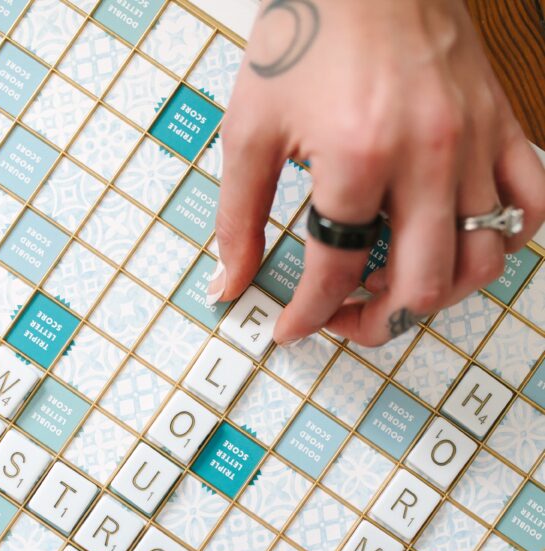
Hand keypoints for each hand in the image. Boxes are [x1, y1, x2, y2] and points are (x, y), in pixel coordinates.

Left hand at [211, 0, 544, 344]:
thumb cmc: (307, 32)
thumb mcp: (250, 128)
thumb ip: (237, 218)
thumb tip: (228, 285)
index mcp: (357, 157)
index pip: (337, 272)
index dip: (308, 315)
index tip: (291, 327)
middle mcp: (426, 156)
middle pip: (422, 285)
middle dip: (377, 322)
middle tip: (347, 317)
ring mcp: (473, 142)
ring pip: (482, 259)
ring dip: (437, 293)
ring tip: (397, 284)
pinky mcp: (501, 126)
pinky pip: (531, 206)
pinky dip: (503, 240)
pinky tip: (461, 243)